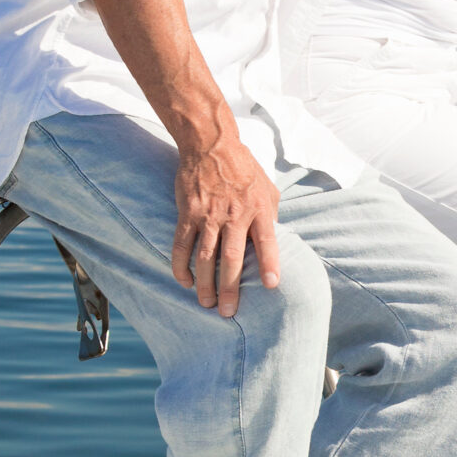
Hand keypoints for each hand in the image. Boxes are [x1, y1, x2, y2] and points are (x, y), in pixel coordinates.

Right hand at [170, 135, 282, 316]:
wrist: (211, 145)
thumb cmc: (244, 169)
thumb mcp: (267, 189)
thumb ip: (270, 215)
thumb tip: (275, 240)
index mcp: (258, 209)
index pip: (267, 240)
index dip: (270, 264)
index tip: (272, 285)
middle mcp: (234, 215)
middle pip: (232, 258)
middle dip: (230, 288)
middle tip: (228, 311)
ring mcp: (208, 215)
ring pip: (205, 257)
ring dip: (205, 284)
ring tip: (206, 303)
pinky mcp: (188, 213)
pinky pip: (182, 245)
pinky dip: (181, 266)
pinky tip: (185, 281)